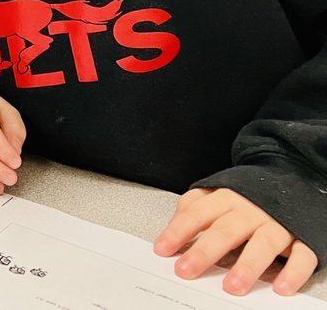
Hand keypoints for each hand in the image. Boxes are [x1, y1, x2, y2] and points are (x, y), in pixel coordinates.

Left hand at [154, 188, 316, 295]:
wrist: (293, 179)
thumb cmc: (249, 195)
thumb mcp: (219, 193)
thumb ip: (194, 207)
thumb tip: (172, 228)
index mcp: (228, 197)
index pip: (198, 213)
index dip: (179, 231)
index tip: (162, 249)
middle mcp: (252, 209)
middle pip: (226, 231)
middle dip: (204, 251)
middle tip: (186, 270)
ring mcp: (279, 223)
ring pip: (263, 244)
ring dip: (247, 266)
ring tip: (231, 286)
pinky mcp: (304, 236)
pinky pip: (302, 256)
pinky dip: (293, 272)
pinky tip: (280, 287)